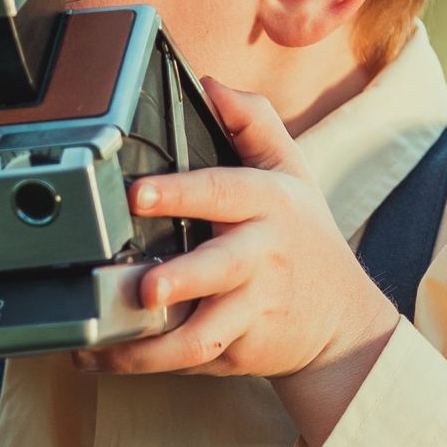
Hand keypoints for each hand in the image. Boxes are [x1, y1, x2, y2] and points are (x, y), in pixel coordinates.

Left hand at [72, 78, 399, 443]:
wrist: (344, 321)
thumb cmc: (303, 238)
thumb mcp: (291, 171)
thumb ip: (254, 122)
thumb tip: (211, 83)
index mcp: (268, 204)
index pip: (223, 191)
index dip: (180, 192)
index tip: (138, 194)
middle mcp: (262, 256)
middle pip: (221, 267)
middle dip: (183, 277)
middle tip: (144, 287)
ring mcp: (252, 310)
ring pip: (203, 333)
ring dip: (155, 343)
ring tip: (106, 340)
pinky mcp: (240, 350)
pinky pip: (191, 359)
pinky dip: (146, 362)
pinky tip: (102, 357)